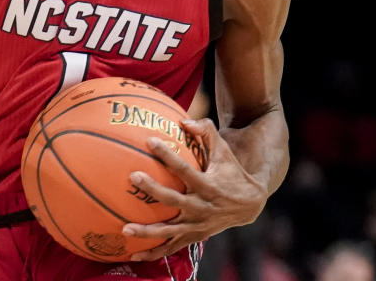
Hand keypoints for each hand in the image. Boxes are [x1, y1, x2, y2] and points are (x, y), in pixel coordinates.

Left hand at [121, 118, 267, 260]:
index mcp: (207, 185)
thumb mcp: (223, 151)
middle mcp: (201, 207)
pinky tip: (132, 256)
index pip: (184, 169)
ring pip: (170, 231)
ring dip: (148, 232)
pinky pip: (171, 248)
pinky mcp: (193, 237)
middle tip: (133, 176)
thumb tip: (183, 120)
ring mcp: (196, 225)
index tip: (149, 141)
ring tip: (125, 229)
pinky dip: (153, 253)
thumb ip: (206, 131)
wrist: (250, 204)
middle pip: (173, 200)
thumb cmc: (231, 171)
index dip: (167, 155)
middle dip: (153, 189)